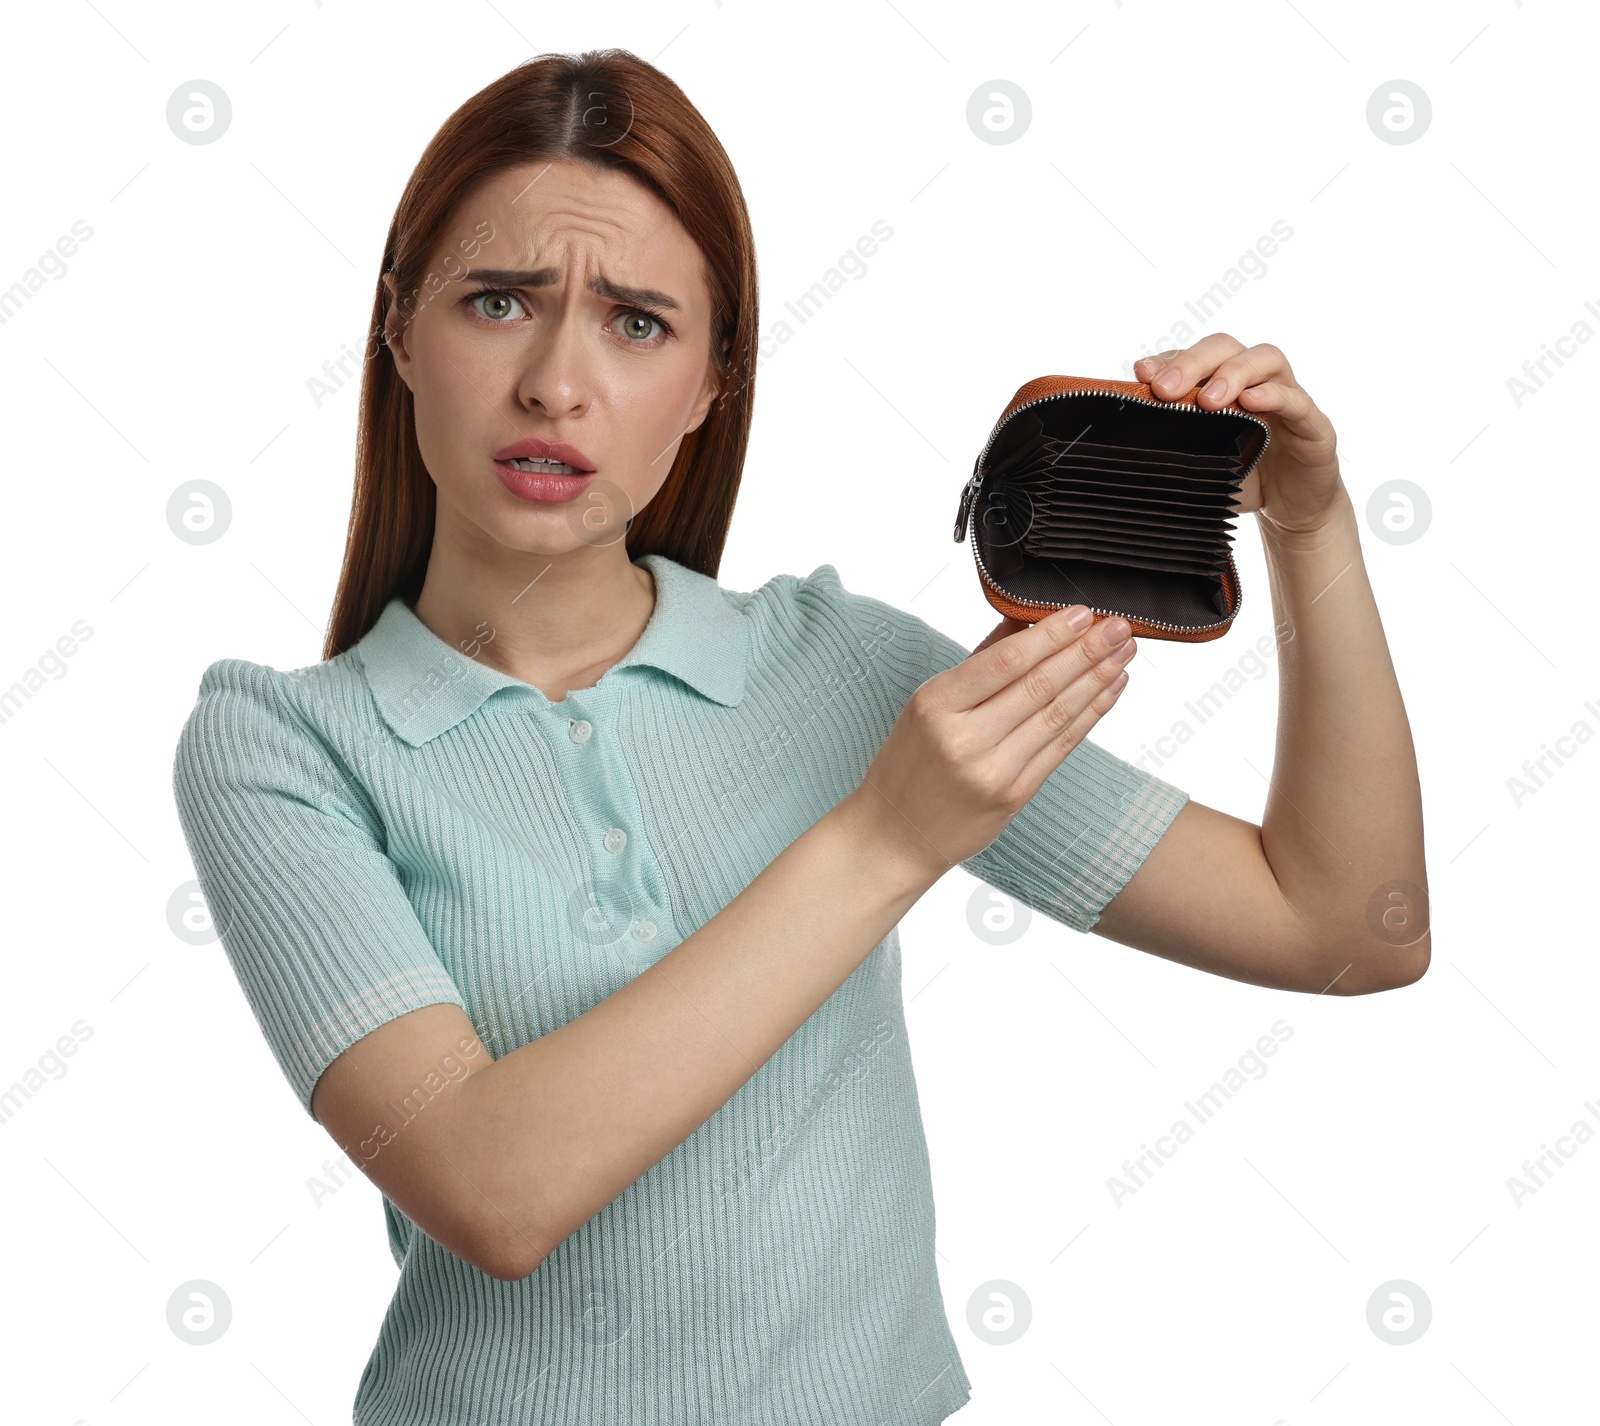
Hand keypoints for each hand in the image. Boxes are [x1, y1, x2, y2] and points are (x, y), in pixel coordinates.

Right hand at [843, 604, 1137, 889]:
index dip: (1051, 636)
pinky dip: (1091, 715)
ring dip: (1097, 679)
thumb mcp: (926, 705)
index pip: (1005, 661)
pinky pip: (1061, 747)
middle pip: (1039, 686)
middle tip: (1119, 626)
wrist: (896, 834)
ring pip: (1057, 714)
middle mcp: (965, 737)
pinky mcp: (1014, 796)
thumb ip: (978, 664)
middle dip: (1086, 652)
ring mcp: (992, 771)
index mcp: (936, 704)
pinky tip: (1110, 690)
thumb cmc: (909, 763)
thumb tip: (1025, 622)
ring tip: (1124, 652)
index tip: (1084, 614)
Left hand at [1134, 333, 1342, 538]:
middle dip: (1193, 362)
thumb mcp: (1200, 462)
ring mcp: (1287, 398)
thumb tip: (1125, 448)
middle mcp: (1255, 380)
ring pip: (1266, 359)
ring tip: (1208, 400)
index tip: (1141, 374)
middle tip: (1166, 389)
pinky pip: (1297, 400)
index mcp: (1223, 384)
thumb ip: (1173, 447)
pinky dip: (1274, 396)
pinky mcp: (1313, 424)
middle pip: (1226, 347)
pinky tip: (1253, 402)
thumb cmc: (1244, 478)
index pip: (1194, 357)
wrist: (1292, 510)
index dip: (1168, 360)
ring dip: (1233, 373)